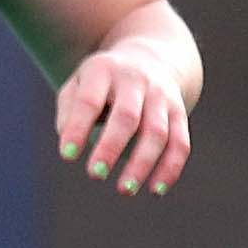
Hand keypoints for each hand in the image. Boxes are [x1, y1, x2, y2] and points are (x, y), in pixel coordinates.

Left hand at [55, 46, 192, 196]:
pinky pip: (180, 142)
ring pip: (157, 132)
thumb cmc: (101, 82)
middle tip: (95, 174)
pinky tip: (156, 190)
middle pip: (127, 117)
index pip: (89, 101)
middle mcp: (136, 81)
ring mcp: (161, 96)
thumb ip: (69, 111)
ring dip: (142, 163)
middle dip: (111, 147)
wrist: (149, 57)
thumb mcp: (78, 84)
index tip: (67, 155)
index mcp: (103, 71)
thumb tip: (71, 146)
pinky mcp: (179, 112)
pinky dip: (170, 167)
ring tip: (125, 190)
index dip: (78, 128)